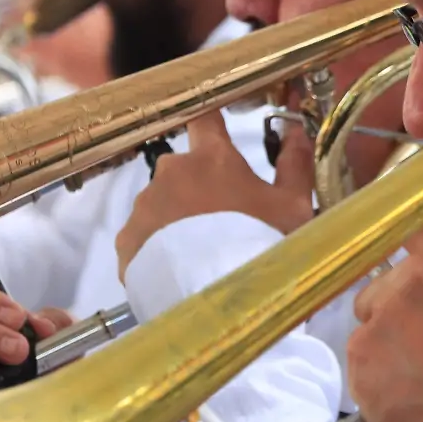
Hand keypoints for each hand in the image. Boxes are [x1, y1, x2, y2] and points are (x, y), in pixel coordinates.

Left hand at [115, 113, 316, 279]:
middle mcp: (170, 172)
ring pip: (161, 206)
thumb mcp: (294, 206)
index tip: (215, 133)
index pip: (205, 120)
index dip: (210, 124)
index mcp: (212, 157)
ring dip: (176, 221)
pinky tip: (176, 271)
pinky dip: (157, 249)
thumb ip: (295, 164)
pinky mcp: (126, 241)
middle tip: (220, 224)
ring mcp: (143, 206)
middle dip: (198, 190)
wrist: (220, 301)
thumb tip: (297, 130)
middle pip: (183, 171)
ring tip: (198, 256)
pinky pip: (143, 239)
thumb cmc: (261, 244)